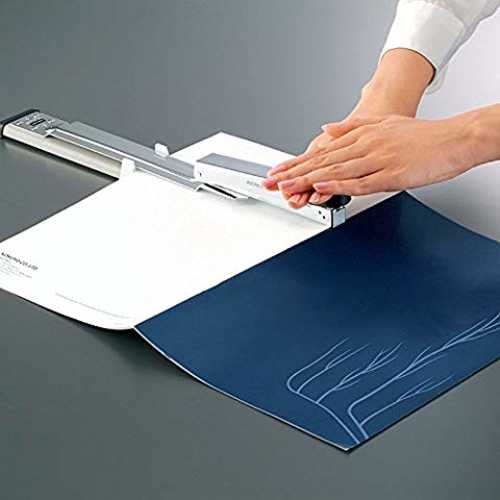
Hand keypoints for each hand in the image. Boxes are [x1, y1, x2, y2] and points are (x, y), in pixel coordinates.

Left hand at [263, 113, 481, 199]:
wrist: (454, 137)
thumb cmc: (421, 136)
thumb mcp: (382, 124)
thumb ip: (351, 127)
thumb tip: (326, 129)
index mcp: (361, 137)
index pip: (320, 152)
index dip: (296, 163)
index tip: (278, 171)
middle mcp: (364, 146)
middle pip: (322, 162)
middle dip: (293, 173)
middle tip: (271, 182)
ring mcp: (377, 160)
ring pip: (335, 171)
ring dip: (308, 181)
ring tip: (287, 187)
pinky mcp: (390, 174)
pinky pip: (359, 182)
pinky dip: (338, 185)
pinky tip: (321, 189)